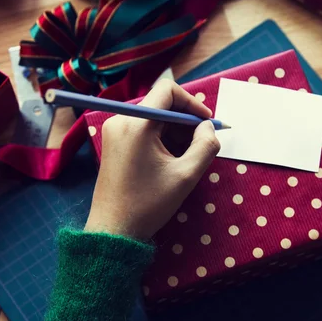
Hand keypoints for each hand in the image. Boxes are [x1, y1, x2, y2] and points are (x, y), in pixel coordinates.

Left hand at [85, 80, 220, 239]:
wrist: (113, 230)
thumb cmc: (148, 204)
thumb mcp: (186, 175)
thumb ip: (205, 145)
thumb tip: (208, 127)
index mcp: (137, 123)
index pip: (168, 90)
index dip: (193, 103)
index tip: (207, 124)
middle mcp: (122, 120)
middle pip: (162, 104)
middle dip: (185, 122)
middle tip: (201, 145)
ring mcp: (115, 131)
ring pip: (155, 118)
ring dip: (175, 133)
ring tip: (186, 159)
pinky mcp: (114, 142)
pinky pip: (144, 129)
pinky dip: (162, 140)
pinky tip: (171, 162)